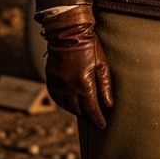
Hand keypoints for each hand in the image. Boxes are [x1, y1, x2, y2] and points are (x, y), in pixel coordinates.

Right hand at [40, 4, 113, 127]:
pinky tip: (70, 103)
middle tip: (95, 118)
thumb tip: (109, 104)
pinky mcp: (50, 80)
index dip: (97, 119)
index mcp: (83, 84)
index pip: (91, 109)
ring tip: (84, 113)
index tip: (102, 125)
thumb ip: (105, 86)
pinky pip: (56, 98)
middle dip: (88, 116)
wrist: (68, 33)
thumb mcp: (102, 64)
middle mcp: (68, 87)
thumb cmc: (89, 46)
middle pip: (79, 110)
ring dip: (76, 111)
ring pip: (67, 106)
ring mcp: (58, 84)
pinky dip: (64, 103)